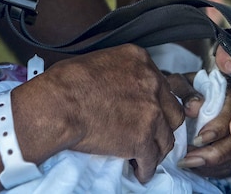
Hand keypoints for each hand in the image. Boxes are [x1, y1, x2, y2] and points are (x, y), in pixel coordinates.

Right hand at [35, 44, 184, 183]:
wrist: (58, 105)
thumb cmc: (66, 82)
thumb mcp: (100, 61)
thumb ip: (119, 72)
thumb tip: (118, 85)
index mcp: (140, 60)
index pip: (162, 84)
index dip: (156, 102)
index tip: (150, 112)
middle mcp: (151, 83)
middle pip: (173, 110)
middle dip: (163, 124)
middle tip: (152, 133)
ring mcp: (150, 112)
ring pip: (166, 137)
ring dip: (157, 148)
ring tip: (146, 156)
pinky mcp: (142, 139)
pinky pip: (151, 159)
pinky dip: (146, 168)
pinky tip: (139, 171)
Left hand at [167, 73, 230, 178]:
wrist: (181, 95)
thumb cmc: (181, 88)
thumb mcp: (179, 82)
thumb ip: (185, 90)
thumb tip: (194, 108)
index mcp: (229, 95)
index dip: (217, 130)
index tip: (196, 140)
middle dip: (212, 154)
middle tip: (187, 159)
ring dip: (211, 165)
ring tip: (187, 163)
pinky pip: (229, 166)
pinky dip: (213, 170)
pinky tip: (194, 167)